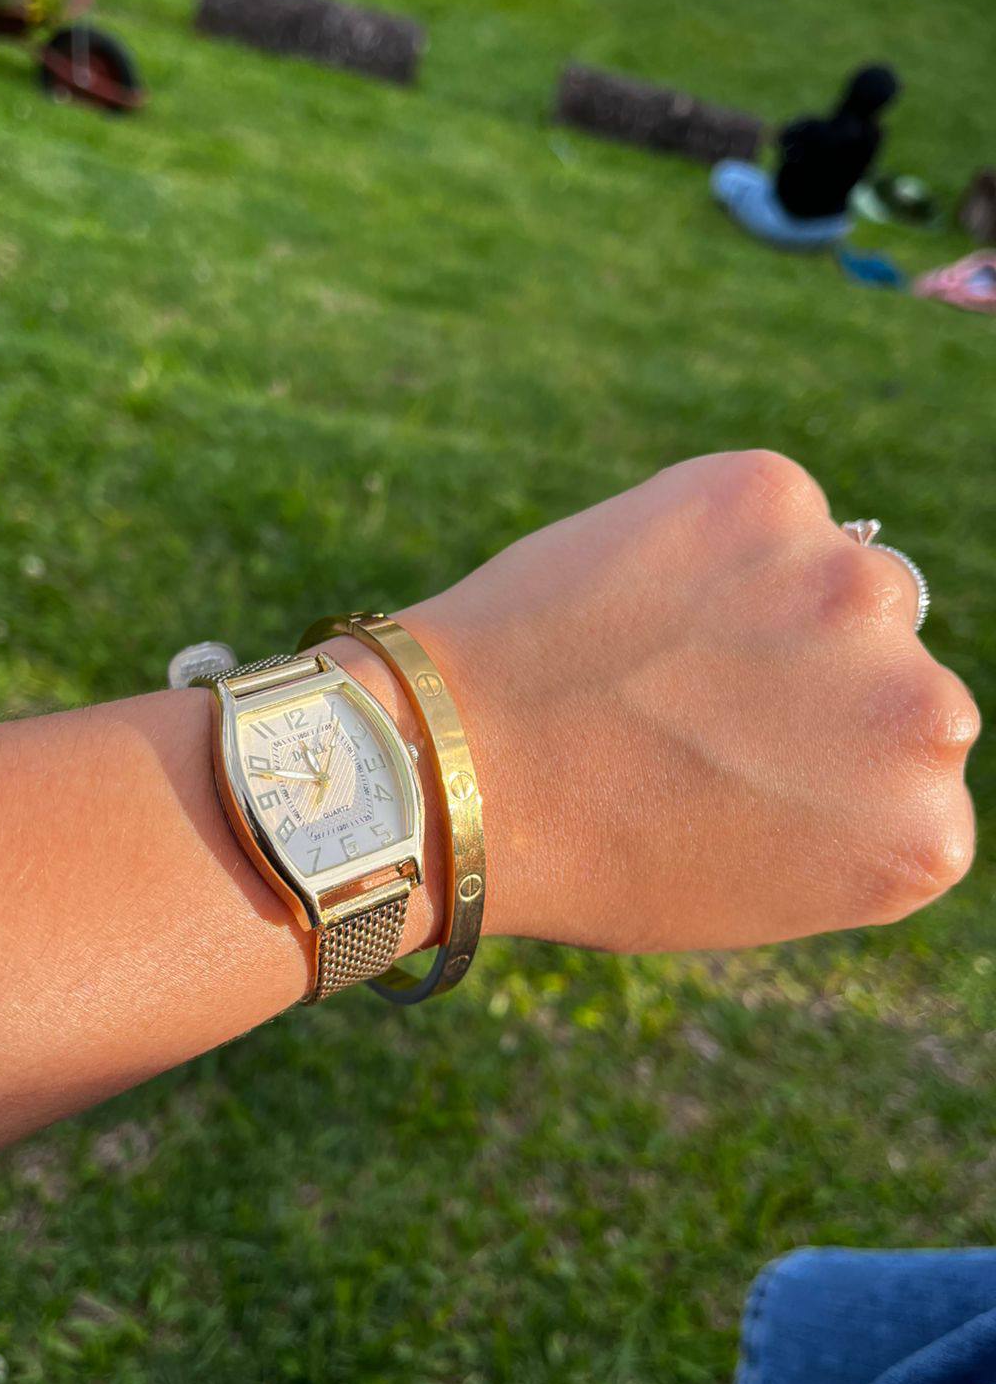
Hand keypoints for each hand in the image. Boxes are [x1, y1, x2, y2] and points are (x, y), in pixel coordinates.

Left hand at [401, 450, 978, 951]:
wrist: (460, 767)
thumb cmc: (590, 852)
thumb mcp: (752, 887)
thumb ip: (843, 816)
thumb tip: (855, 725)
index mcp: (923, 835)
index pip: (908, 771)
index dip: (818, 763)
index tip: (745, 771)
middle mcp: (922, 713)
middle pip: (891, 668)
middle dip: (813, 679)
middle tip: (698, 706)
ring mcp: (849, 590)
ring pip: (836, 579)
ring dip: (770, 600)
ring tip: (657, 649)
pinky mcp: (771, 496)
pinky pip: (766, 510)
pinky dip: (714, 535)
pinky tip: (638, 591)